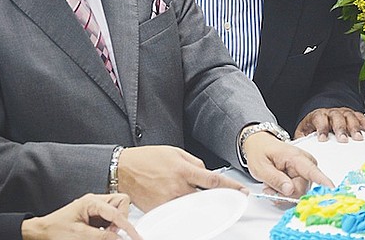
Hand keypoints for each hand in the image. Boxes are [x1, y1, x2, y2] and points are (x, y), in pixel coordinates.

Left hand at [21, 193, 141, 239]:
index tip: (136, 237)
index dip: (128, 226)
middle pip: (121, 203)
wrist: (41, 233)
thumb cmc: (55, 230)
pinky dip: (109, 227)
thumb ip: (102, 236)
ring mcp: (95, 207)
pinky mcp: (94, 215)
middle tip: (113, 233)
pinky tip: (100, 233)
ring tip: (104, 234)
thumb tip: (120, 238)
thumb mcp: (80, 235)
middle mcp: (95, 201)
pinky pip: (110, 218)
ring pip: (117, 210)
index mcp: (91, 201)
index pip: (117, 211)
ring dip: (116, 224)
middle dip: (122, 219)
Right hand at [118, 145, 247, 211]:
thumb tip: (206, 173)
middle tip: (229, 199)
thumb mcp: (174, 152)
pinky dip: (185, 208)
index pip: (213, 180)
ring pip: (194, 206)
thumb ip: (194, 162)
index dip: (231, 187)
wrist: (123, 170)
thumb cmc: (147, 158)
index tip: (242, 191)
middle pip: (206, 197)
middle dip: (219, 198)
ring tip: (205, 200)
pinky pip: (178, 211)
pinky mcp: (160, 210)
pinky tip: (186, 204)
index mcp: (183, 170)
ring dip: (202, 204)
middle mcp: (177, 187)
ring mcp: (169, 200)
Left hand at [242, 133, 333, 198]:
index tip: (332, 189)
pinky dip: (285, 193)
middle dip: (285, 194)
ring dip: (283, 194)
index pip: (312, 171)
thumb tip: (290, 190)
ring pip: (299, 193)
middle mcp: (305, 163)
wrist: (260, 145)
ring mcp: (305, 170)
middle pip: (302, 190)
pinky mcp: (304, 176)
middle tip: (269, 189)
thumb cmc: (260, 152)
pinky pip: (298, 192)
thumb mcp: (261, 167)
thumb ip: (275, 179)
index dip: (323, 182)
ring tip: (271, 185)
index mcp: (295, 157)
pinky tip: (276, 187)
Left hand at [294, 107, 364, 141]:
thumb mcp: (304, 131)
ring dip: (354, 127)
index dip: (321, 128)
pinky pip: (361, 117)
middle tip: (343, 139)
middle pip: (336, 117)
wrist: (321, 115)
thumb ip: (302, 139)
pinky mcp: (353, 115)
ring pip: (349, 116)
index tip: (323, 139)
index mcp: (318, 115)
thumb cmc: (313, 126)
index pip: (319, 119)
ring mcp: (343, 113)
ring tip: (358, 138)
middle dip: (340, 128)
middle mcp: (331, 112)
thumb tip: (298, 151)